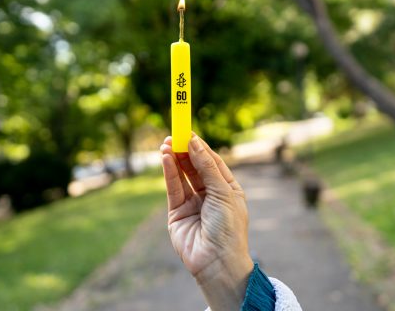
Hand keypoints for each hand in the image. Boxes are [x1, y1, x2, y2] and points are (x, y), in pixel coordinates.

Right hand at [160, 134, 252, 310]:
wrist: (218, 262)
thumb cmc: (229, 228)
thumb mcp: (223, 192)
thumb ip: (207, 167)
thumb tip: (194, 143)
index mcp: (227, 189)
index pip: (212, 162)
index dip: (200, 146)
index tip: (188, 131)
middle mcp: (210, 195)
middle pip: (195, 167)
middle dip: (184, 150)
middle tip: (174, 134)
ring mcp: (193, 204)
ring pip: (182, 176)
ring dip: (174, 159)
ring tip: (166, 144)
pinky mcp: (177, 213)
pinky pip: (173, 188)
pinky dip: (169, 173)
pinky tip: (166, 158)